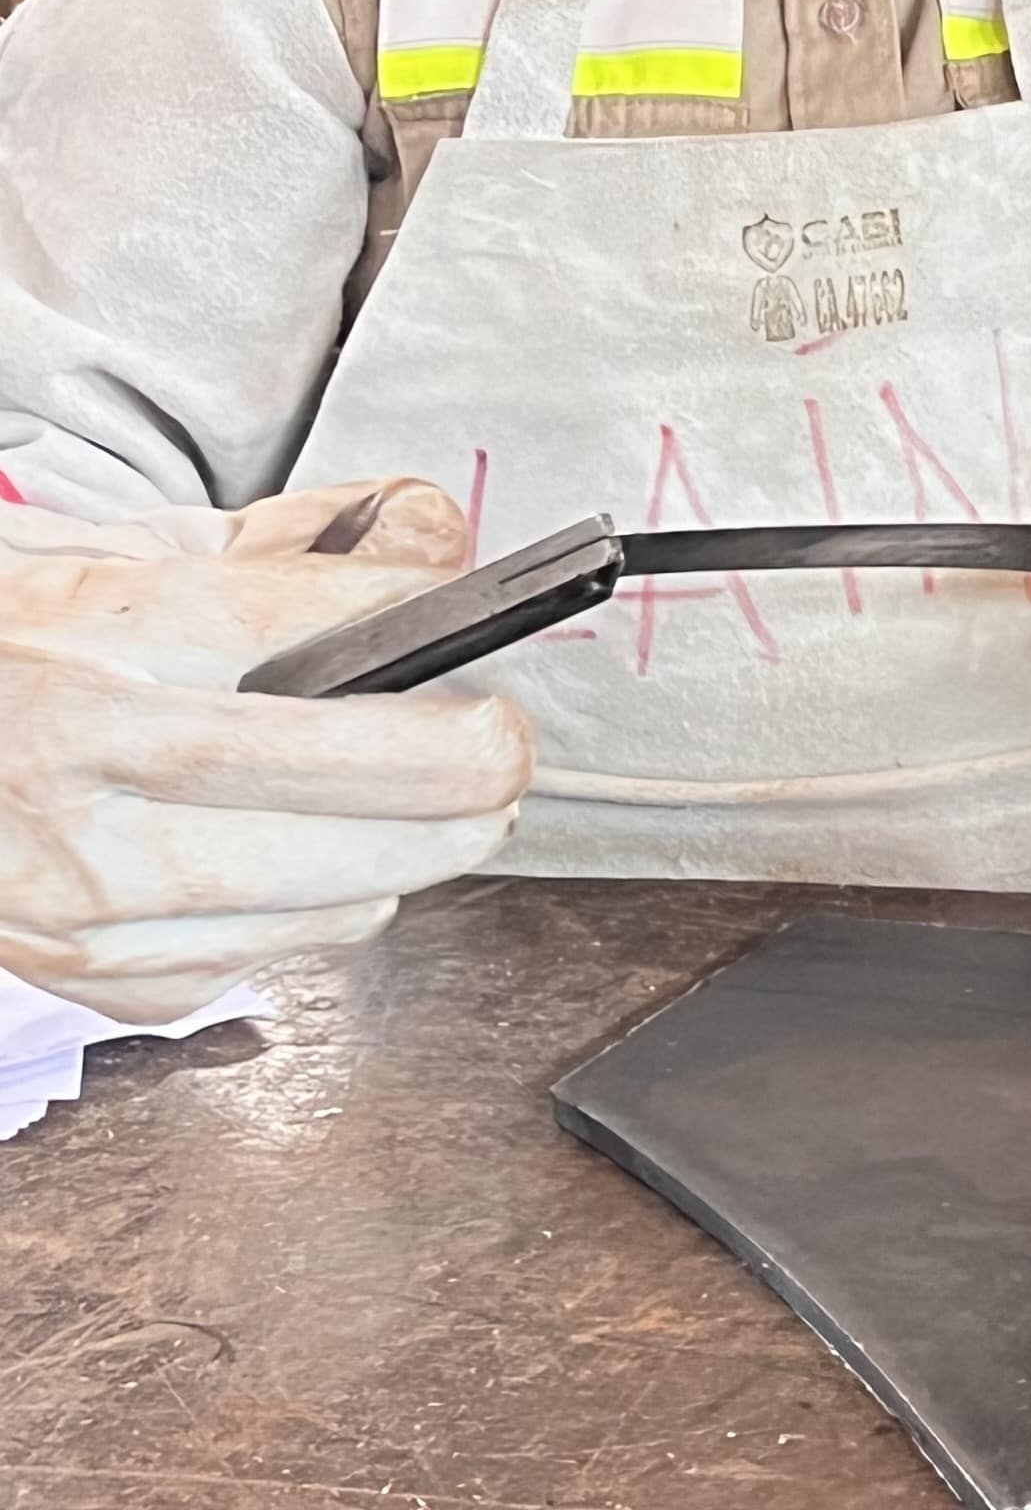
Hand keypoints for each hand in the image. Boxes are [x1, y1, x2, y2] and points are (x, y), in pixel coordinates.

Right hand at [0, 483, 532, 1020]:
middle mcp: (84, 769)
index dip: (424, 609)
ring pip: (355, 886)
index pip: (318, 622)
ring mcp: (91, 892)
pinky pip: (289, 950)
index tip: (466, 610)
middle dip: (478, 756)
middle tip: (502, 737)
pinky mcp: (106, 974)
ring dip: (422, 842)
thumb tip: (431, 535)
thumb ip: (281, 544)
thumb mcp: (112, 553)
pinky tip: (306, 858)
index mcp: (91, 639)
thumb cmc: (7, 655)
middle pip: (377, 775)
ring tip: (426, 798)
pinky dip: (329, 907)